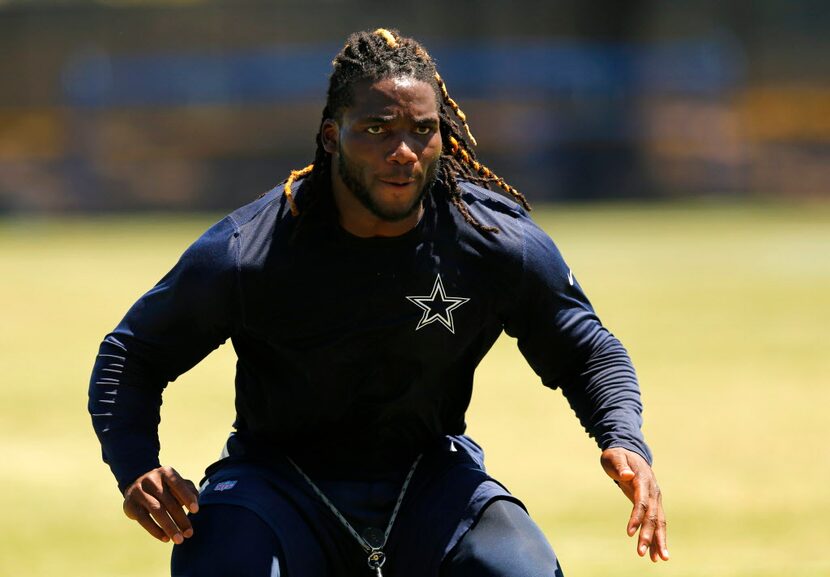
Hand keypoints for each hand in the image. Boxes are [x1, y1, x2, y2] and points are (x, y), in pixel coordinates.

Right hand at [122, 466, 199, 543]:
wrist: (136, 484)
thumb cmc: (165, 486)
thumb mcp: (176, 483)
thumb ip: (189, 490)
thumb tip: (195, 502)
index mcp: (166, 472)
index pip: (178, 484)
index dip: (187, 497)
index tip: (195, 511)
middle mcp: (152, 480)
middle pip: (169, 501)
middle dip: (181, 519)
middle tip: (189, 533)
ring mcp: (140, 492)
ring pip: (157, 511)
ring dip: (169, 527)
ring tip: (179, 539)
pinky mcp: (131, 505)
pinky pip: (144, 520)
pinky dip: (156, 530)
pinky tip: (165, 538)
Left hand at [600, 447, 668, 561]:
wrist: (629, 452)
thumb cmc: (618, 455)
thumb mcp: (614, 456)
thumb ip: (620, 465)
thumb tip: (626, 474)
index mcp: (643, 480)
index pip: (642, 502)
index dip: (636, 518)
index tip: (630, 534)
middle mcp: (653, 491)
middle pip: (653, 516)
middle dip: (649, 535)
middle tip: (642, 553)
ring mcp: (655, 498)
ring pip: (659, 522)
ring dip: (658, 540)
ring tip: (658, 559)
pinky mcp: (652, 504)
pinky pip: (656, 522)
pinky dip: (657, 538)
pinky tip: (655, 554)